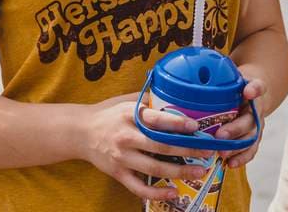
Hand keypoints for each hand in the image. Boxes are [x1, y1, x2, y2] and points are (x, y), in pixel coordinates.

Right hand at [74, 92, 206, 202]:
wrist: (80, 132)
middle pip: (160, 147)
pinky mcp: (118, 173)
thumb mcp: (125, 101)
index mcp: (128, 115)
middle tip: (207, 153)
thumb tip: (177, 95)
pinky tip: (174, 191)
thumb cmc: (109, 114)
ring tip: (199, 171)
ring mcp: (121, 157)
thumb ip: (148, 101)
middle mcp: (125, 137)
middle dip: (187, 150)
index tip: (195, 127)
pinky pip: (139, 188)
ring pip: (154, 168)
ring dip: (179, 171)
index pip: (155, 120)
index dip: (176, 123)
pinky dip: (157, 193)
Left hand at [214, 79, 265, 168]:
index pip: (257, 87)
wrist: (251, 93)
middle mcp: (257, 109)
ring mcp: (257, 125)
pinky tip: (230, 164)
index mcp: (252, 91)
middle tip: (220, 136)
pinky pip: (250, 149)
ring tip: (223, 153)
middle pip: (250, 119)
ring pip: (251, 138)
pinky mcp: (253, 137)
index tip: (248, 92)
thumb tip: (192, 79)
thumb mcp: (227, 78)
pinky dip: (241, 158)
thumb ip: (216, 78)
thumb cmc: (234, 86)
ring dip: (238, 147)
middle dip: (235, 129)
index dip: (254, 90)